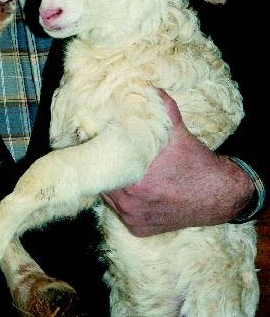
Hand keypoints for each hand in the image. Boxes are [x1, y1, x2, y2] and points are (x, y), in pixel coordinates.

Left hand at [102, 90, 254, 236]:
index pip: (102, 163)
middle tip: (109, 153)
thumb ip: (162, 109)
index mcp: (136, 179)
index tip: (98, 141)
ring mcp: (134, 219)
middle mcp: (131, 203)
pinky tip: (133, 189)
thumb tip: (149, 86)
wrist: (219, 195)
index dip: (99, 150)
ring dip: (113, 184)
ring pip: (109, 197)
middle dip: (107, 166)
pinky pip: (121, 212)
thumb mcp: (179, 132)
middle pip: (104, 180)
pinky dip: (124, 201)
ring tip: (122, 170)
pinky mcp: (139, 230)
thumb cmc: (197, 163)